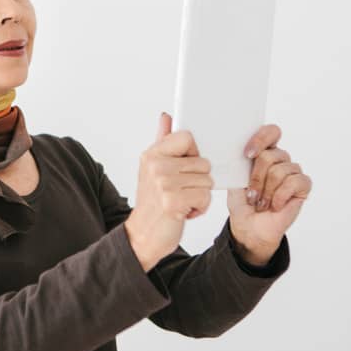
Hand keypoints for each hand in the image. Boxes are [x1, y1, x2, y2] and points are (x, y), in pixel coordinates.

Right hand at [124, 112, 213, 270]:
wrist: (143, 234)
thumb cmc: (153, 201)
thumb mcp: (153, 168)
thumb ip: (162, 140)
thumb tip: (166, 116)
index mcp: (152, 154)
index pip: (188, 137)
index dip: (193, 154)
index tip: (183, 168)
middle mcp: (155, 166)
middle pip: (203, 162)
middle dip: (198, 180)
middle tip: (180, 191)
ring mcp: (163, 183)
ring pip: (207, 181)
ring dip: (200, 195)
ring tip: (182, 201)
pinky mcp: (173, 201)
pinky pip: (205, 196)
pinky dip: (200, 207)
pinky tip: (184, 211)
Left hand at [226, 124, 312, 262]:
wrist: (250, 226)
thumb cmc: (242, 203)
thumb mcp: (235, 179)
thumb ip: (239, 162)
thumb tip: (237, 149)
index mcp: (263, 152)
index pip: (271, 132)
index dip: (261, 139)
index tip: (248, 155)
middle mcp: (280, 159)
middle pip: (270, 155)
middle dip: (257, 178)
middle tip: (252, 195)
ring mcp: (292, 171)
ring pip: (280, 170)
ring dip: (266, 191)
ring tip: (262, 202)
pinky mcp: (302, 185)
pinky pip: (294, 182)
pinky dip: (280, 196)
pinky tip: (275, 205)